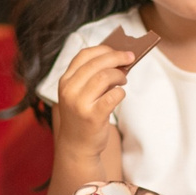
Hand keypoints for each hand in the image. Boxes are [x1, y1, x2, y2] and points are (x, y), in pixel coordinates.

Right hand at [53, 41, 137, 157]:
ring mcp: (80, 103)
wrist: (76, 146)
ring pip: (105, 76)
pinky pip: (113, 96)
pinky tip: (120, 94)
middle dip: (117, 57)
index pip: (84, 55)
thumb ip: (92, 76)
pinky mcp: (93, 116)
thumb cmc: (82, 115)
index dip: (104, 49)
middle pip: (97, 63)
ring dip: (119, 75)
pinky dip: (121, 92)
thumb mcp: (79, 93)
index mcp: (65, 81)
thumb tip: (119, 58)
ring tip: (123, 80)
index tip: (118, 50)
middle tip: (130, 58)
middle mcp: (69, 90)